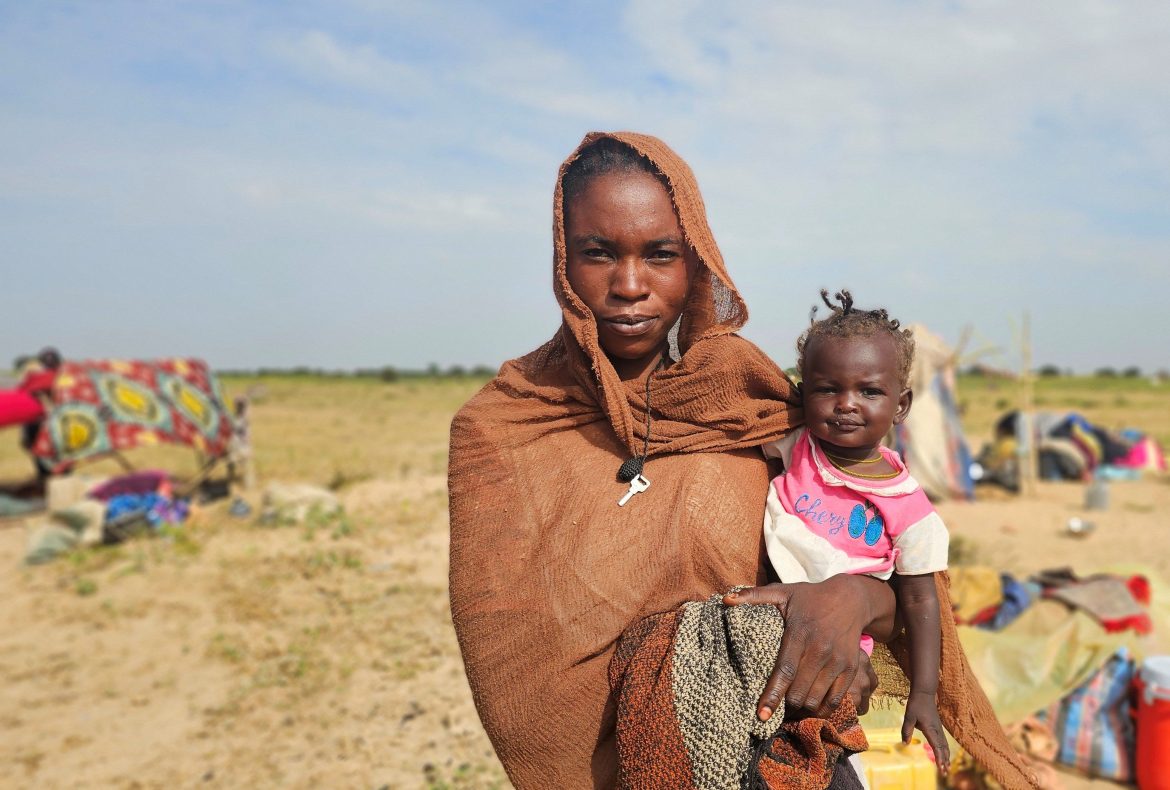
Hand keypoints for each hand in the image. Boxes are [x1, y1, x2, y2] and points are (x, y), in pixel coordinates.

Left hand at [723, 575, 892, 719]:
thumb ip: (754, 596)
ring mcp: (838, 661)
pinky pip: (837, 699)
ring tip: (790, 709)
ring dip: (801, 709)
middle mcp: (820, 650)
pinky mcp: (851, 669)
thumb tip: (726, 600)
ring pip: (817, 699)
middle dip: (785, 706)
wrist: (850, 599)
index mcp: (800, 633)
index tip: (761, 714)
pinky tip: (811, 707)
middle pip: (799, 691)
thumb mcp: (783, 592)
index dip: (772, 695)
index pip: (784, 671)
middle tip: (774, 709)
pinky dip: (823, 709)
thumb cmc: (810, 597)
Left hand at [903, 690, 949, 775]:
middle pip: (943, 748)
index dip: (939, 758)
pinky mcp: (938, 727)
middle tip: (945, 773)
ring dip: (946, 756)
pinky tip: (944, 755)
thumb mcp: (908, 716)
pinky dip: (945, 750)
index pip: (936, 746)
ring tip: (946, 767)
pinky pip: (943, 741)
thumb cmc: (916, 704)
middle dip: (944, 761)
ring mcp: (939, 728)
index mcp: (931, 729)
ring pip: (945, 745)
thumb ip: (906, 730)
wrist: (924, 693)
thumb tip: (904, 743)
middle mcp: (937, 730)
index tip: (941, 768)